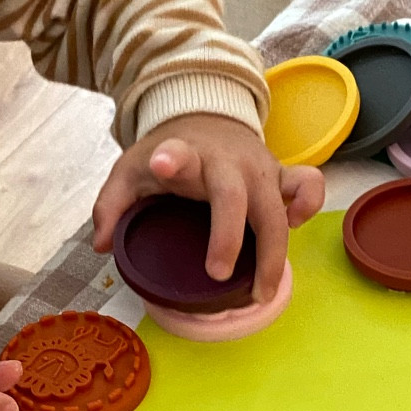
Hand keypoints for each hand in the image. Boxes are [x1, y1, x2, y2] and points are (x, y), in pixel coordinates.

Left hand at [92, 113, 324, 303]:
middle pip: (236, 198)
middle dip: (229, 236)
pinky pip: (307, 187)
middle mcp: (228, 162)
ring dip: (272, 253)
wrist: (206, 116)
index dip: (172, 159)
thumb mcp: (131, 170)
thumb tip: (103, 244)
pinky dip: (307, 207)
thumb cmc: (169, 153)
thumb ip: (112, 204)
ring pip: (276, 209)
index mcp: (187, 156)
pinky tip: (293, 229)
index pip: (179, 155)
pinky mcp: (281, 175)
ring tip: (259, 294)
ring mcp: (259, 169)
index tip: (162, 162)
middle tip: (217, 275)